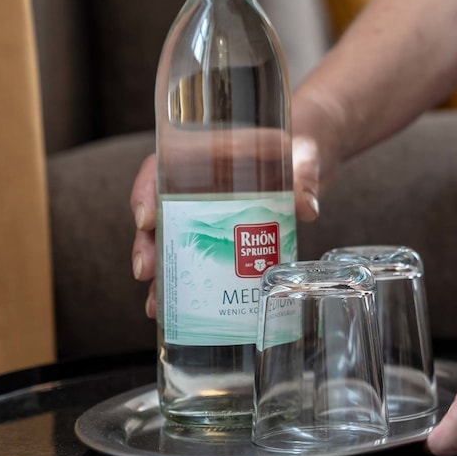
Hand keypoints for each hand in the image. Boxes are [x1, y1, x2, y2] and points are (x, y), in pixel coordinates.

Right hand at [129, 116, 335, 318]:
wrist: (311, 156)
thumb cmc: (300, 145)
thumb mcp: (304, 154)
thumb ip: (305, 173)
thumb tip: (306, 207)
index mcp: (207, 154)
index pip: (161, 168)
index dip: (146, 191)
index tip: (145, 218)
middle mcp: (198, 185)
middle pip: (158, 213)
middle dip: (147, 244)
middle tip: (146, 270)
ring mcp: (207, 213)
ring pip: (170, 242)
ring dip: (160, 273)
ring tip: (157, 303)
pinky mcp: (223, 236)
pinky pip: (195, 259)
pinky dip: (183, 284)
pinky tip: (175, 309)